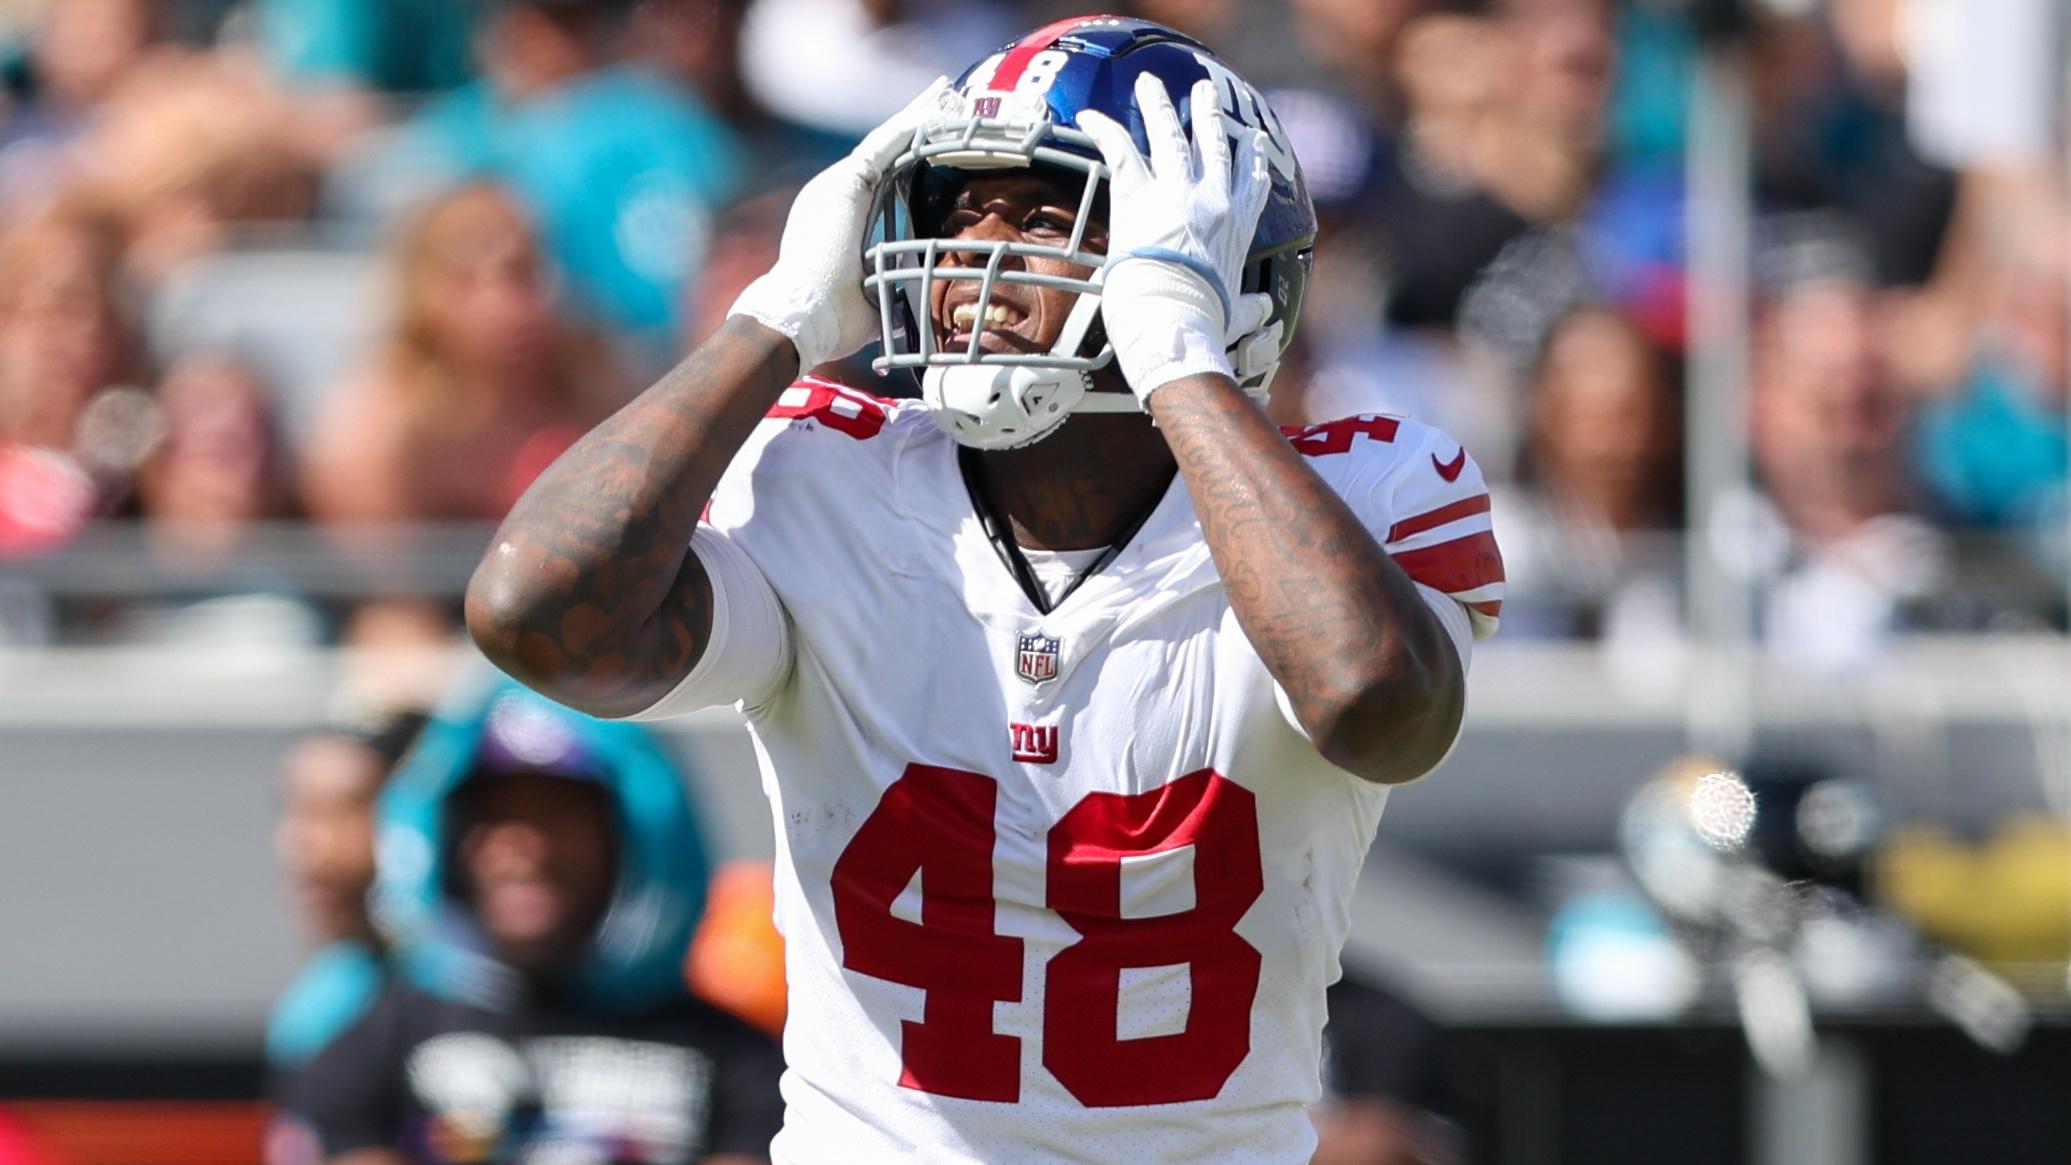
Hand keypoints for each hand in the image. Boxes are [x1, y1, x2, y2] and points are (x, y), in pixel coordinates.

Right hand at [729, 78, 946, 370]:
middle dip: (914, 128)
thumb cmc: (833, 318)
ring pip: (886, 141)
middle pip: (883, 152)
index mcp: (838, 217)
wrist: (801, 317)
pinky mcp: (846, 183)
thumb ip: (892, 287)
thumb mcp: (874, 298)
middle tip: (943, 104)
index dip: (907, 159)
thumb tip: (916, 298)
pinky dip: (912, 128)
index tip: (932, 146)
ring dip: (918, 118)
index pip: (880, 180)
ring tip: (945, 97)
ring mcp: (837, 184)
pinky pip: (885, 145)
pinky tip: (937, 113)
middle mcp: (833, 193)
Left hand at [1077, 74, 1272, 401]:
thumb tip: (1263, 310)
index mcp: (1238, 227)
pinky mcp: (1138, 194)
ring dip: (1159, 106)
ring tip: (1153, 84)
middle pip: (1212, 146)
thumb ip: (1248, 307)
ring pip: (1169, 135)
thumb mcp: (1236, 314)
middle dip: (1209, 117)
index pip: (1250, 184)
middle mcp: (1212, 199)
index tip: (1251, 141)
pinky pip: (1120, 149)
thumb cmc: (1205, 322)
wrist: (1175, 319)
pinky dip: (1103, 129)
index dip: (1250, 159)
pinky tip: (1090, 114)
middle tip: (1208, 94)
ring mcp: (1176, 192)